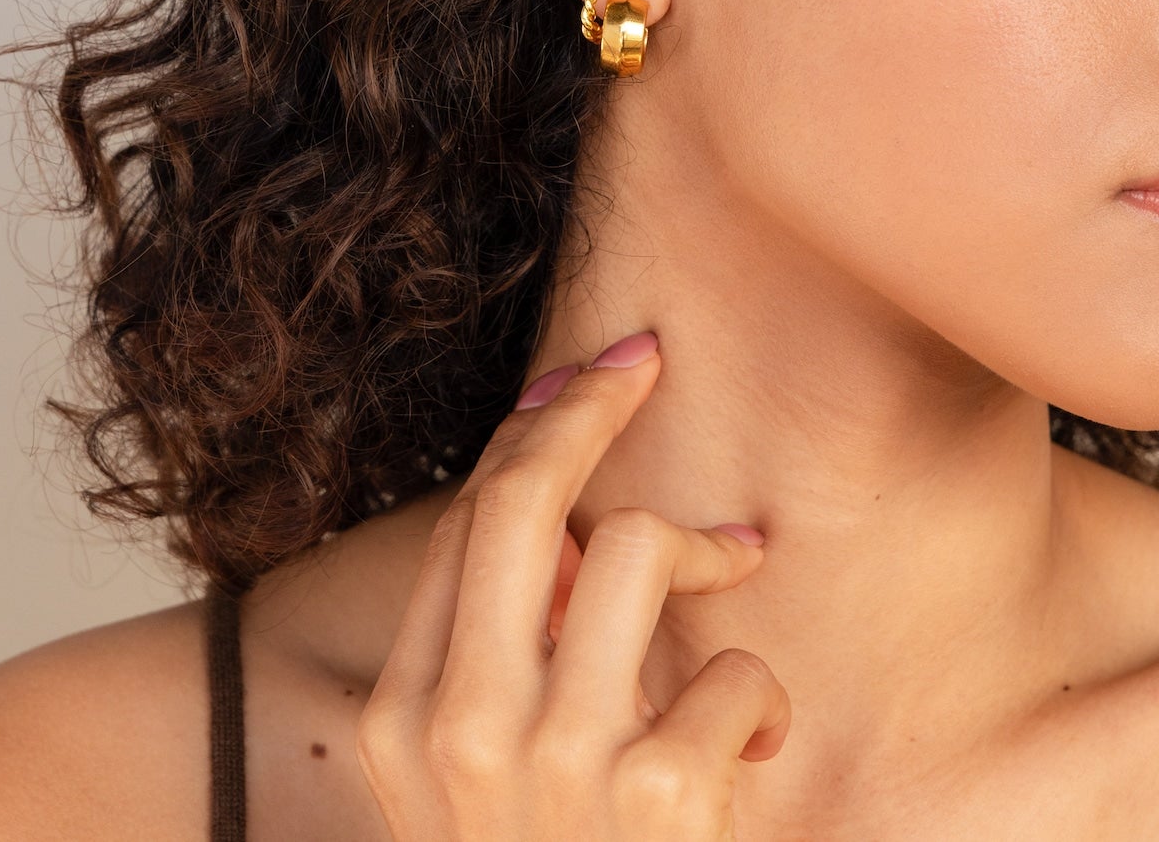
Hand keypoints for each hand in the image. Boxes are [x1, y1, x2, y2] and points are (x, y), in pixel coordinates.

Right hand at [356, 330, 790, 838]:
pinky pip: (730, 665)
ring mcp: (554, 766)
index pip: (467, 523)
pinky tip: (750, 754)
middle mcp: (459, 732)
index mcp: (402, 721)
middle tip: (645, 360)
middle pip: (520, 500)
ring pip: (630, 547)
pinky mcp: (658, 798)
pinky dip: (756, 697)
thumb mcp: (490, 780)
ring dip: (698, 559)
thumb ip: (507, 654)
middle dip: (590, 407)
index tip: (592, 372)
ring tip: (724, 606)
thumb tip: (567, 520)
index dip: (537, 429)